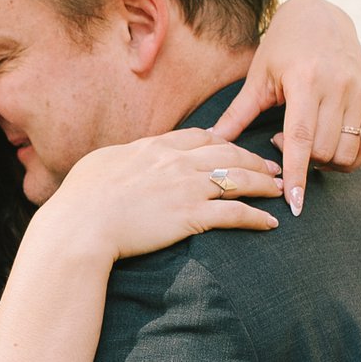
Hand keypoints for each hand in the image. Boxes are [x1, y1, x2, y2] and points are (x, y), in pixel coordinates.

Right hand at [42, 131, 282, 261]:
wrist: (81, 224)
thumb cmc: (80, 199)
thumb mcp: (99, 165)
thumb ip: (120, 160)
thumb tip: (119, 162)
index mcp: (154, 148)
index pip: (198, 137)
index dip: (222, 140)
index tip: (234, 146)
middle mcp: (176, 162)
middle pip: (227, 152)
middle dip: (254, 157)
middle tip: (272, 165)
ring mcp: (186, 187)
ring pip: (238, 179)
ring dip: (263, 183)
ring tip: (280, 188)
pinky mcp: (191, 216)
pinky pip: (235, 213)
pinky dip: (257, 217)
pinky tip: (271, 223)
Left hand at [210, 0, 360, 216]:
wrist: (322, 16)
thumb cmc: (283, 46)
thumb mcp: (258, 75)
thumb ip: (239, 112)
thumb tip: (213, 141)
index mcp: (305, 80)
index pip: (302, 138)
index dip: (298, 175)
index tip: (294, 204)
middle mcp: (337, 87)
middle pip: (324, 150)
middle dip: (303, 162)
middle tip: (282, 142)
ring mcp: (359, 93)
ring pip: (347, 152)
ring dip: (325, 162)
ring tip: (306, 144)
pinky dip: (350, 158)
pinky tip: (329, 149)